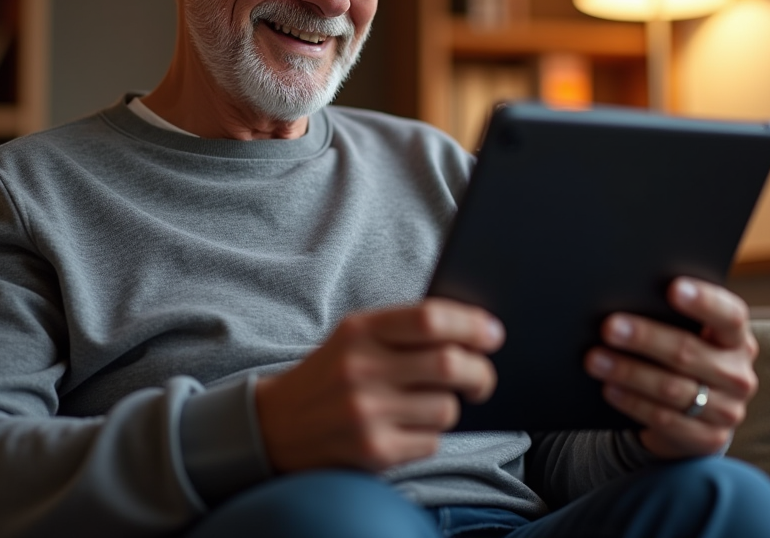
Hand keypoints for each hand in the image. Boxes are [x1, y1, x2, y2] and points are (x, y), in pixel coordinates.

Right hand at [255, 298, 504, 472]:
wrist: (275, 425)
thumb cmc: (330, 375)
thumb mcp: (354, 337)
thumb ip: (403, 330)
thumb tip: (475, 334)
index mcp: (360, 331)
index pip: (429, 318)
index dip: (472, 324)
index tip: (494, 334)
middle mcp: (362, 369)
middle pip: (450, 364)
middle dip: (480, 372)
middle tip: (482, 379)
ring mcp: (367, 413)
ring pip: (447, 408)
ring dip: (450, 408)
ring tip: (428, 405)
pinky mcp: (374, 451)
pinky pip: (432, 442)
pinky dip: (429, 436)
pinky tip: (405, 429)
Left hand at [583, 277, 757, 457]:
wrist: (695, 416)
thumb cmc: (683, 359)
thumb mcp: (687, 336)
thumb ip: (669, 318)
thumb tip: (627, 295)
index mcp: (737, 338)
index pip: (730, 315)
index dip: (704, 301)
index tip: (672, 287)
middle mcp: (737, 373)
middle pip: (689, 352)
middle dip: (645, 338)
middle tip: (608, 327)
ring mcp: (727, 410)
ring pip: (672, 389)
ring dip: (629, 372)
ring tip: (594, 359)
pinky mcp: (708, 439)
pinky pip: (665, 420)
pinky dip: (633, 402)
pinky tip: (609, 389)